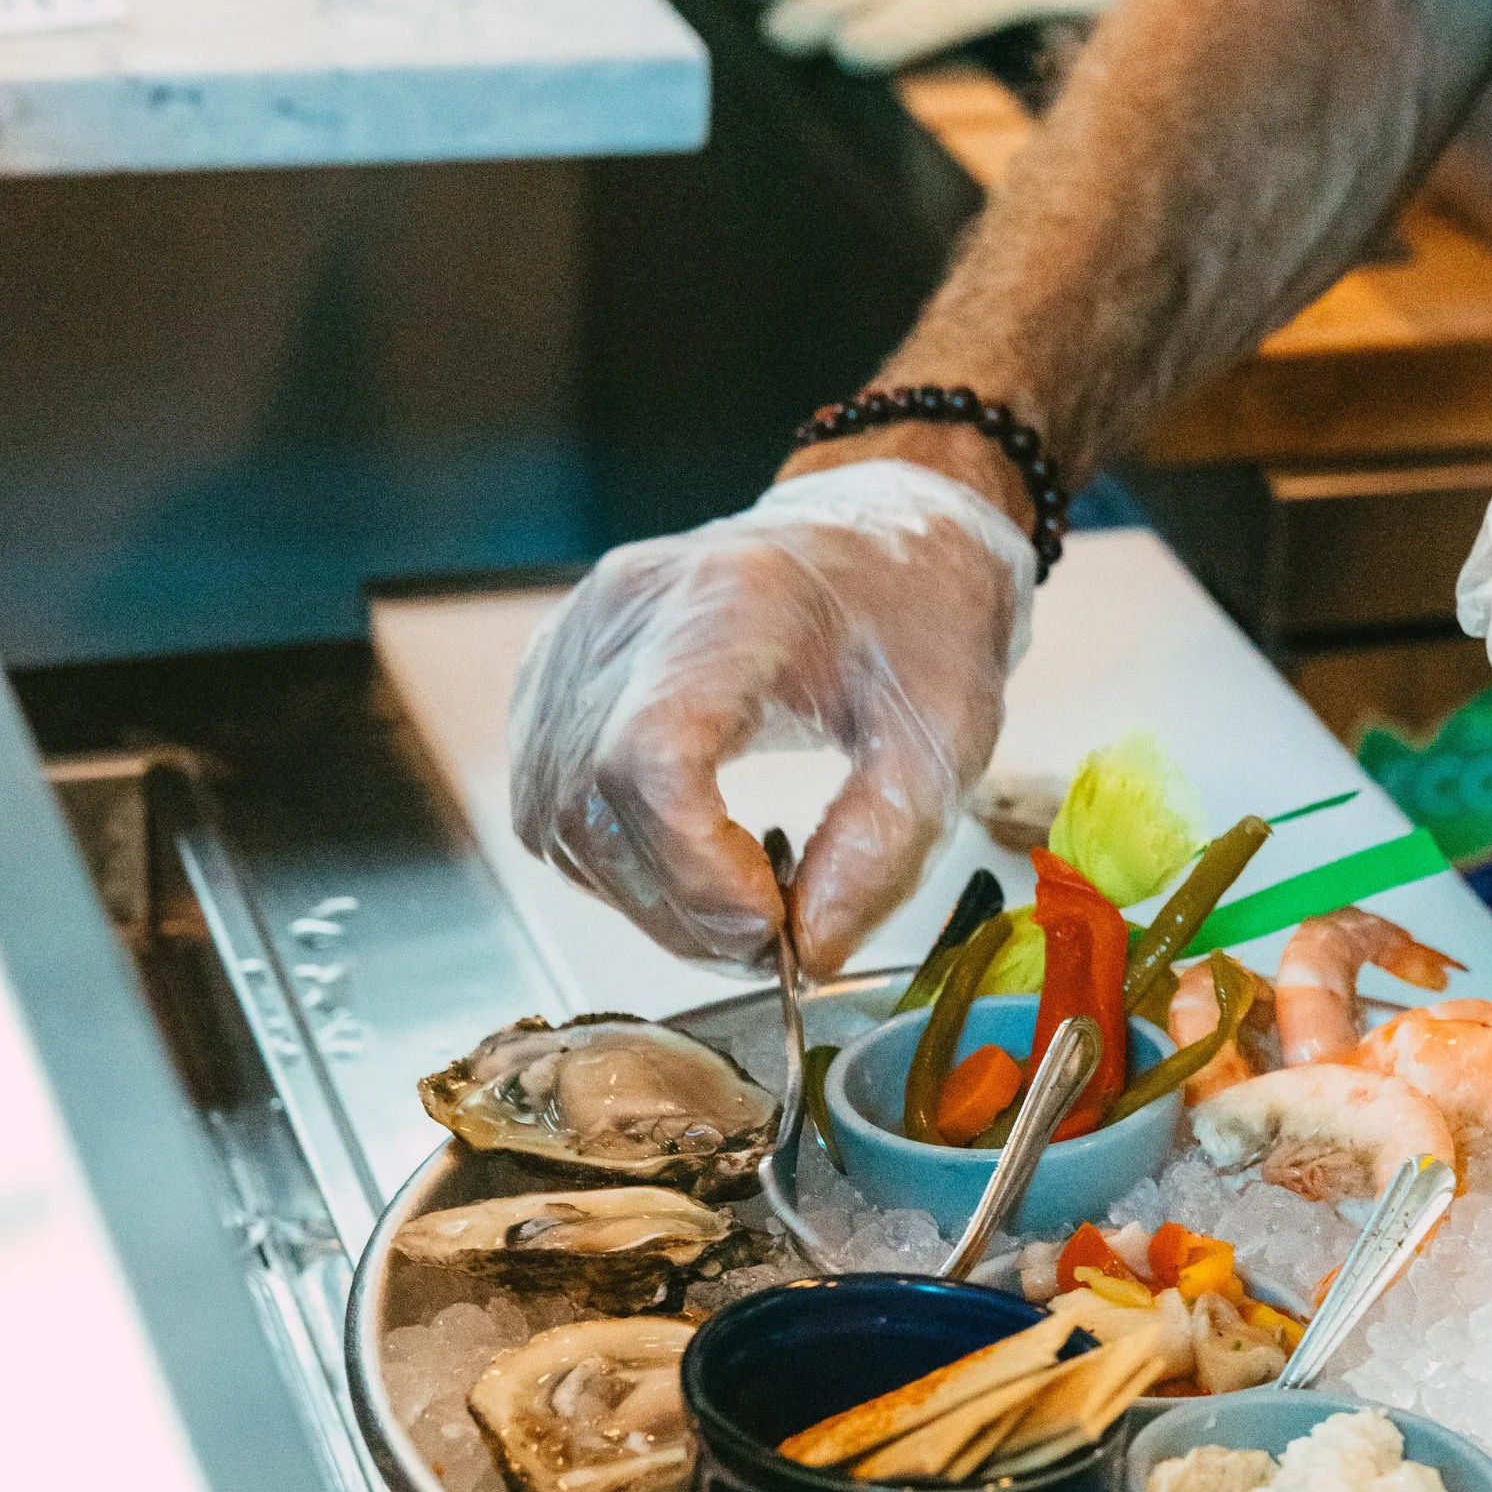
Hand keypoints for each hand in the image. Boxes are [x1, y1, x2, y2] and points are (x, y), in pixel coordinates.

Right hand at [510, 458, 1036, 971]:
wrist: (876, 537)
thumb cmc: (916, 625)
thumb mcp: (942, 741)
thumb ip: (881, 853)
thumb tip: (809, 954)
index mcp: (734, 605)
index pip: (649, 756)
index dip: (695, 871)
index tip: (774, 925)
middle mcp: (629, 611)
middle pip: (596, 803)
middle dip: (683, 907)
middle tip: (776, 937)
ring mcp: (577, 639)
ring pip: (560, 818)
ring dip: (649, 895)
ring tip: (742, 898)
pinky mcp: (553, 672)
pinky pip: (549, 801)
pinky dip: (618, 859)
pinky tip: (691, 853)